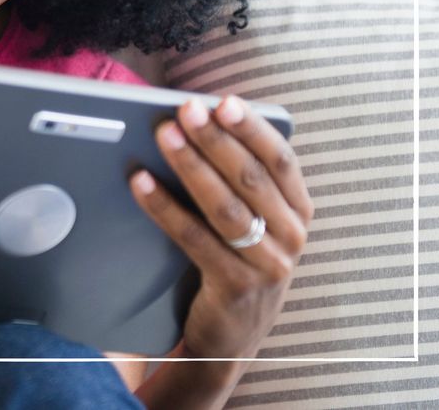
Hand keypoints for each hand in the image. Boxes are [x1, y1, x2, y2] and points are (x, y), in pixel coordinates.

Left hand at [130, 96, 312, 365]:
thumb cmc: (234, 259)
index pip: (281, 160)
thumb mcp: (251, 219)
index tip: (224, 102)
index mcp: (298, 210)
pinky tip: (140, 182)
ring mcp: (268, 265)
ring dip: (192, 166)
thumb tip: (194, 123)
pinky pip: (195, 239)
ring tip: (164, 135)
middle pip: (251, 178)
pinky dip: (165, 207)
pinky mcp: (236, 287)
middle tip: (185, 109)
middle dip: (215, 139)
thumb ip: (237, 179)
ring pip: (226, 207)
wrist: (229, 336)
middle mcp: (292, 236)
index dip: (252, 128)